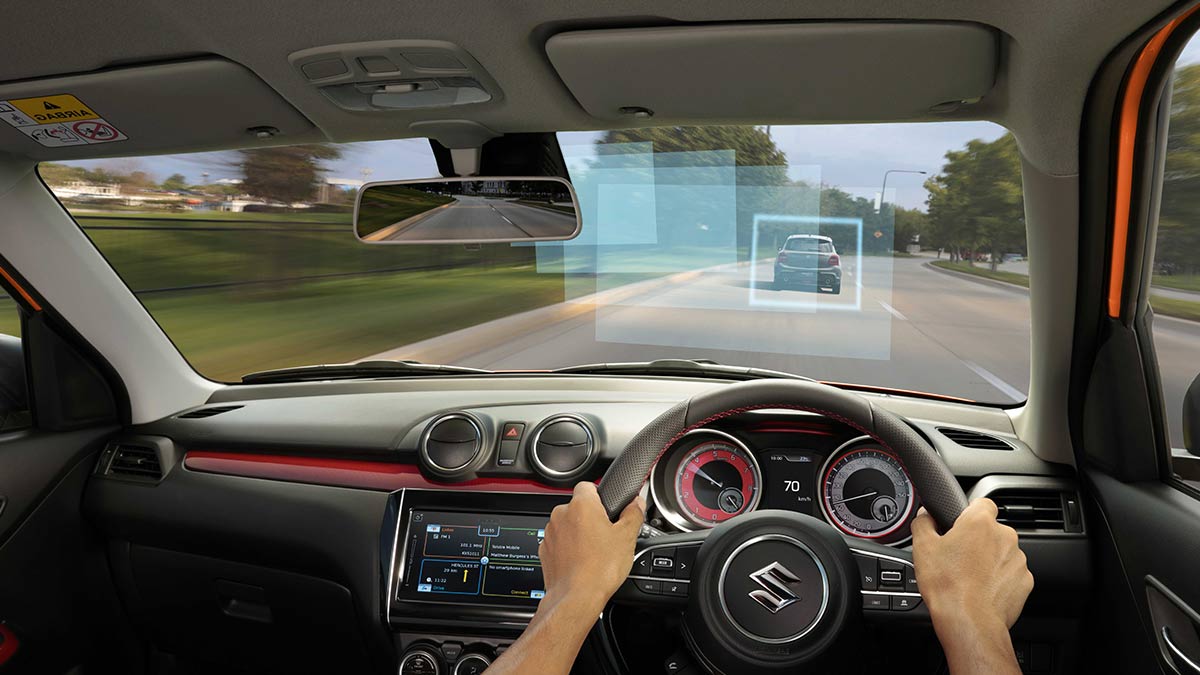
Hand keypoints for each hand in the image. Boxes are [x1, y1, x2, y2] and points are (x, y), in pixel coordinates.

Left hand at [538, 482, 645, 613]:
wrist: (576, 598)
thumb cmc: (599, 569)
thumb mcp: (627, 538)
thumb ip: (633, 514)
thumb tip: (636, 503)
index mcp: (581, 505)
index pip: (588, 485)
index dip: (600, 495)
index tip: (609, 507)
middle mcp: (561, 515)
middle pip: (578, 507)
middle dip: (591, 518)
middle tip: (606, 534)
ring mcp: (550, 533)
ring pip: (567, 525)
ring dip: (578, 533)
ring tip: (594, 552)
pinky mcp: (544, 550)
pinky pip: (559, 542)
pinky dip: (568, 548)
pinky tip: (582, 561)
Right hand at [912, 498, 1032, 673]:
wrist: (969, 621)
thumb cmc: (947, 585)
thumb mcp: (922, 547)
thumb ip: (923, 522)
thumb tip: (925, 516)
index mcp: (980, 522)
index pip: (982, 502)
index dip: (969, 512)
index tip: (960, 524)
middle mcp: (1004, 537)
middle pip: (991, 530)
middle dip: (978, 540)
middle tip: (958, 556)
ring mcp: (1018, 560)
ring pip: (1002, 552)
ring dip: (989, 560)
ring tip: (969, 577)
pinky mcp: (1024, 581)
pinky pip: (1011, 574)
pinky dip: (999, 579)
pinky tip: (982, 590)